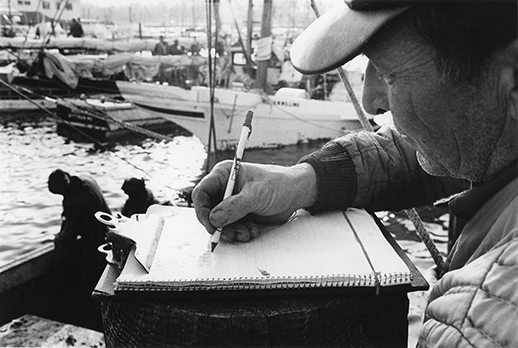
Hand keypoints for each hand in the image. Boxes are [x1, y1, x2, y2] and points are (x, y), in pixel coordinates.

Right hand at [192, 161, 316, 241]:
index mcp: (224, 175)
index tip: (211, 225)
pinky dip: (239, 232)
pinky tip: (252, 231)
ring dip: (230, 231)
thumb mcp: (256, 194)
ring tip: (246, 233)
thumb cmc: (278, 184)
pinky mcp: (239, 215)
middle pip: (208, 211)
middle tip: (229, 234)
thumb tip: (214, 218)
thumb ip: (235, 206)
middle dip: (218, 225)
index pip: (202, 193)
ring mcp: (231, 203)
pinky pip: (231, 228)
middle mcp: (224, 189)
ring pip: (219, 223)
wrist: (296, 193)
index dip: (202, 210)